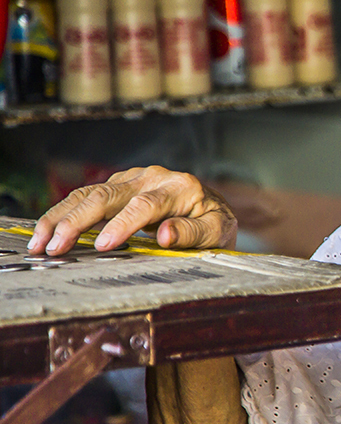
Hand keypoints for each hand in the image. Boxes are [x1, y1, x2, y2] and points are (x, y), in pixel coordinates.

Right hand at [29, 165, 237, 255]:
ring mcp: (133, 180)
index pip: (146, 205)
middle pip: (108, 194)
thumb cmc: (215, 223)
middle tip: (55, 245)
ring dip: (61, 216)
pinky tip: (46, 230)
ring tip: (40, 241)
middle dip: (78, 220)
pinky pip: (86, 197)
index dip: (123, 224)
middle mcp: (153, 178)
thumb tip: (165, 234)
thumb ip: (193, 232)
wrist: (212, 208)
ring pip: (90, 193)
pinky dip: (64, 213)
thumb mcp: (216, 231)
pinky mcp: (119, 186)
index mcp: (180, 188)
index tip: (104, 245)